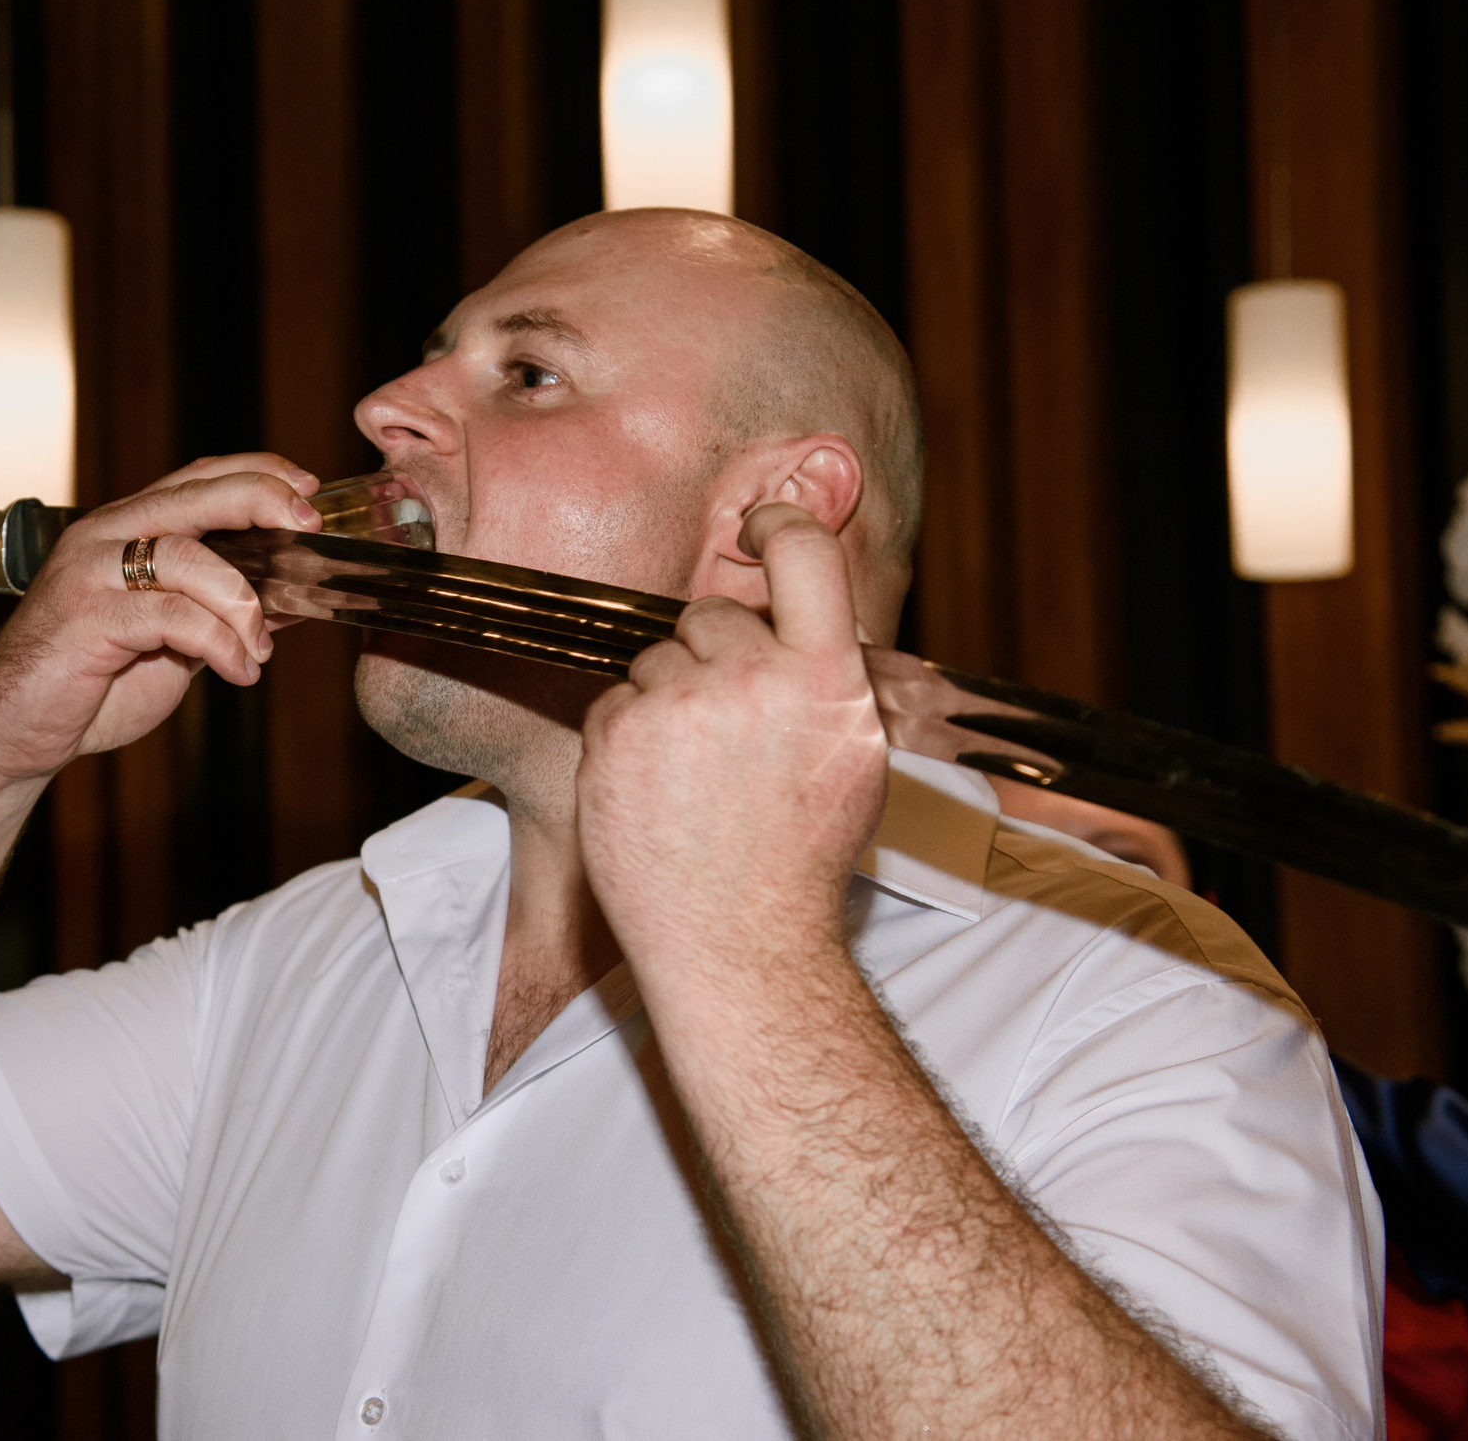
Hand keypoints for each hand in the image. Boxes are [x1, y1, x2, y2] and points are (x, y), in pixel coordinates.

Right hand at [0, 454, 322, 781]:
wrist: (16, 732)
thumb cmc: (92, 685)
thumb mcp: (173, 644)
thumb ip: (220, 615)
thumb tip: (292, 601)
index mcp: (124, 531)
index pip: (197, 478)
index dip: (256, 474)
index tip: (310, 488)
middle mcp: (104, 538)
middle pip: (194, 495)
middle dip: (262, 501)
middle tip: (309, 528)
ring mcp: (90, 573)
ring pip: (188, 557)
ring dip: (243, 603)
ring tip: (260, 649)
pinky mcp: (86, 618)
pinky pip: (172, 616)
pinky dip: (219, 643)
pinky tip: (239, 671)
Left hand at [576, 504, 890, 997]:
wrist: (739, 945)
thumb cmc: (801, 860)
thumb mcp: (854, 757)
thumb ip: (829, 677)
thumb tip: (807, 614)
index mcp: (825, 677)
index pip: (806, 553)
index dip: (781, 522)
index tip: (762, 525)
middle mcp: (750, 678)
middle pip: (714, 614)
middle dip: (717, 655)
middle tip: (732, 730)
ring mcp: (675, 705)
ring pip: (657, 658)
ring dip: (670, 699)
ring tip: (697, 776)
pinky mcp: (614, 734)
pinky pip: (615, 702)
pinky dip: (629, 736)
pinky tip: (659, 791)